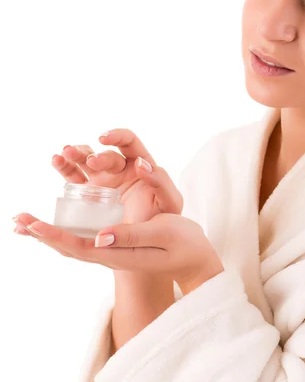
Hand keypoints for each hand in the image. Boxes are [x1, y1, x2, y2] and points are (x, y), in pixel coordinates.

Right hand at [14, 128, 182, 238]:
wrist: (146, 245)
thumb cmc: (163, 221)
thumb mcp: (170, 202)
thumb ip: (161, 182)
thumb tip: (142, 162)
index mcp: (140, 166)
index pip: (129, 142)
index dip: (117, 135)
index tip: (104, 138)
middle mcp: (120, 169)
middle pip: (105, 154)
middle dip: (96, 154)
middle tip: (92, 162)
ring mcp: (102, 180)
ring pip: (85, 160)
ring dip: (75, 153)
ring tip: (65, 153)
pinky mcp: (88, 193)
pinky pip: (73, 177)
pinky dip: (64, 166)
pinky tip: (57, 160)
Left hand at [14, 213, 224, 294]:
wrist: (196, 259)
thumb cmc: (184, 245)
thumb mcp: (162, 235)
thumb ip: (132, 235)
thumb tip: (99, 237)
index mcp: (119, 254)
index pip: (78, 246)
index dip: (53, 235)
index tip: (30, 224)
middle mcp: (111, 254)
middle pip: (68, 247)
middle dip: (42, 234)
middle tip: (16, 221)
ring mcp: (113, 251)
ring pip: (73, 244)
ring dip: (49, 234)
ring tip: (26, 224)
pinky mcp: (117, 244)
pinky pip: (84, 239)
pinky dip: (65, 231)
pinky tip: (56, 226)